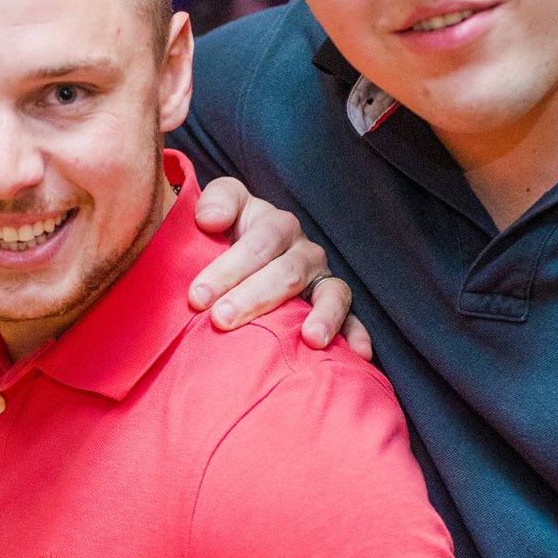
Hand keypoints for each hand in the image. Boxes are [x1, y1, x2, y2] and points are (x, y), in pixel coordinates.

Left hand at [191, 176, 372, 358]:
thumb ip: (215, 202)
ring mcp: (323, 280)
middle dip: (254, 298)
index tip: (198, 296)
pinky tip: (359, 355)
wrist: (243, 258)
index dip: (229, 268)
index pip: (259, 243)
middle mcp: (305, 251)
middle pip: (287, 273)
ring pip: (331, 294)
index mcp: (277, 225)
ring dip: (324, 316)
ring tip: (311, 338)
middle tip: (222, 320)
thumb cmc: (226, 237)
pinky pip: (353, 320)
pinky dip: (357, 335)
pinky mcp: (335, 308)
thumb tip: (211, 220)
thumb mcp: (218, 209)